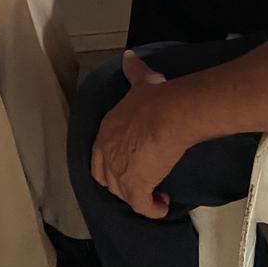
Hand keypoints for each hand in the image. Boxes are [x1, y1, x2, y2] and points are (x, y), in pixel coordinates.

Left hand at [90, 50, 186, 218]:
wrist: (168, 114)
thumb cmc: (155, 98)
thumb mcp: (140, 80)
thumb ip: (132, 71)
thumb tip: (129, 57)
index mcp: (106, 131)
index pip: (99, 156)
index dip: (111, 163)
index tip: (128, 163)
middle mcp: (106, 154)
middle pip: (107, 179)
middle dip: (121, 183)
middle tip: (141, 180)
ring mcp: (119, 173)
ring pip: (123, 194)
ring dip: (137, 197)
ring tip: (155, 194)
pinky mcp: (135, 187)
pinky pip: (141, 206)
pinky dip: (152, 209)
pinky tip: (163, 206)